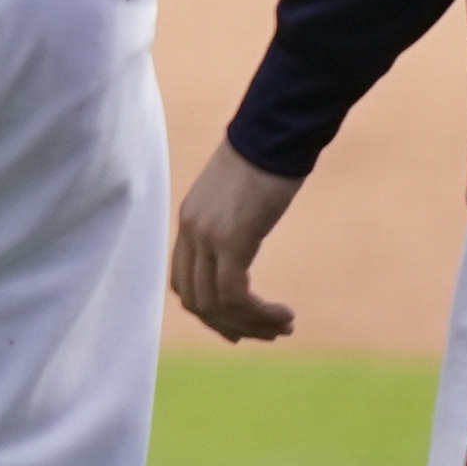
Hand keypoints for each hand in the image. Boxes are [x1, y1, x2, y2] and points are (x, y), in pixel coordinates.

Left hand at [169, 139, 305, 340]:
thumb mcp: (239, 194)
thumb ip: (231, 220)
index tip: (239, 326)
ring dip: (251, 324)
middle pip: (195, 300)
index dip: (207, 311)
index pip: (183, 281)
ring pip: (216, 304)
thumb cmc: (267, 157)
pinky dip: (258, 314)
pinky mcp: (231, 239)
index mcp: (189, 220)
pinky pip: (235, 294)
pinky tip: (283, 315)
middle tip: (266, 334)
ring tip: (283, 327)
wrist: (275, 132)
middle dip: (231, 325)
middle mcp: (191, 231)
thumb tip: (243, 241)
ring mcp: (207, 236)